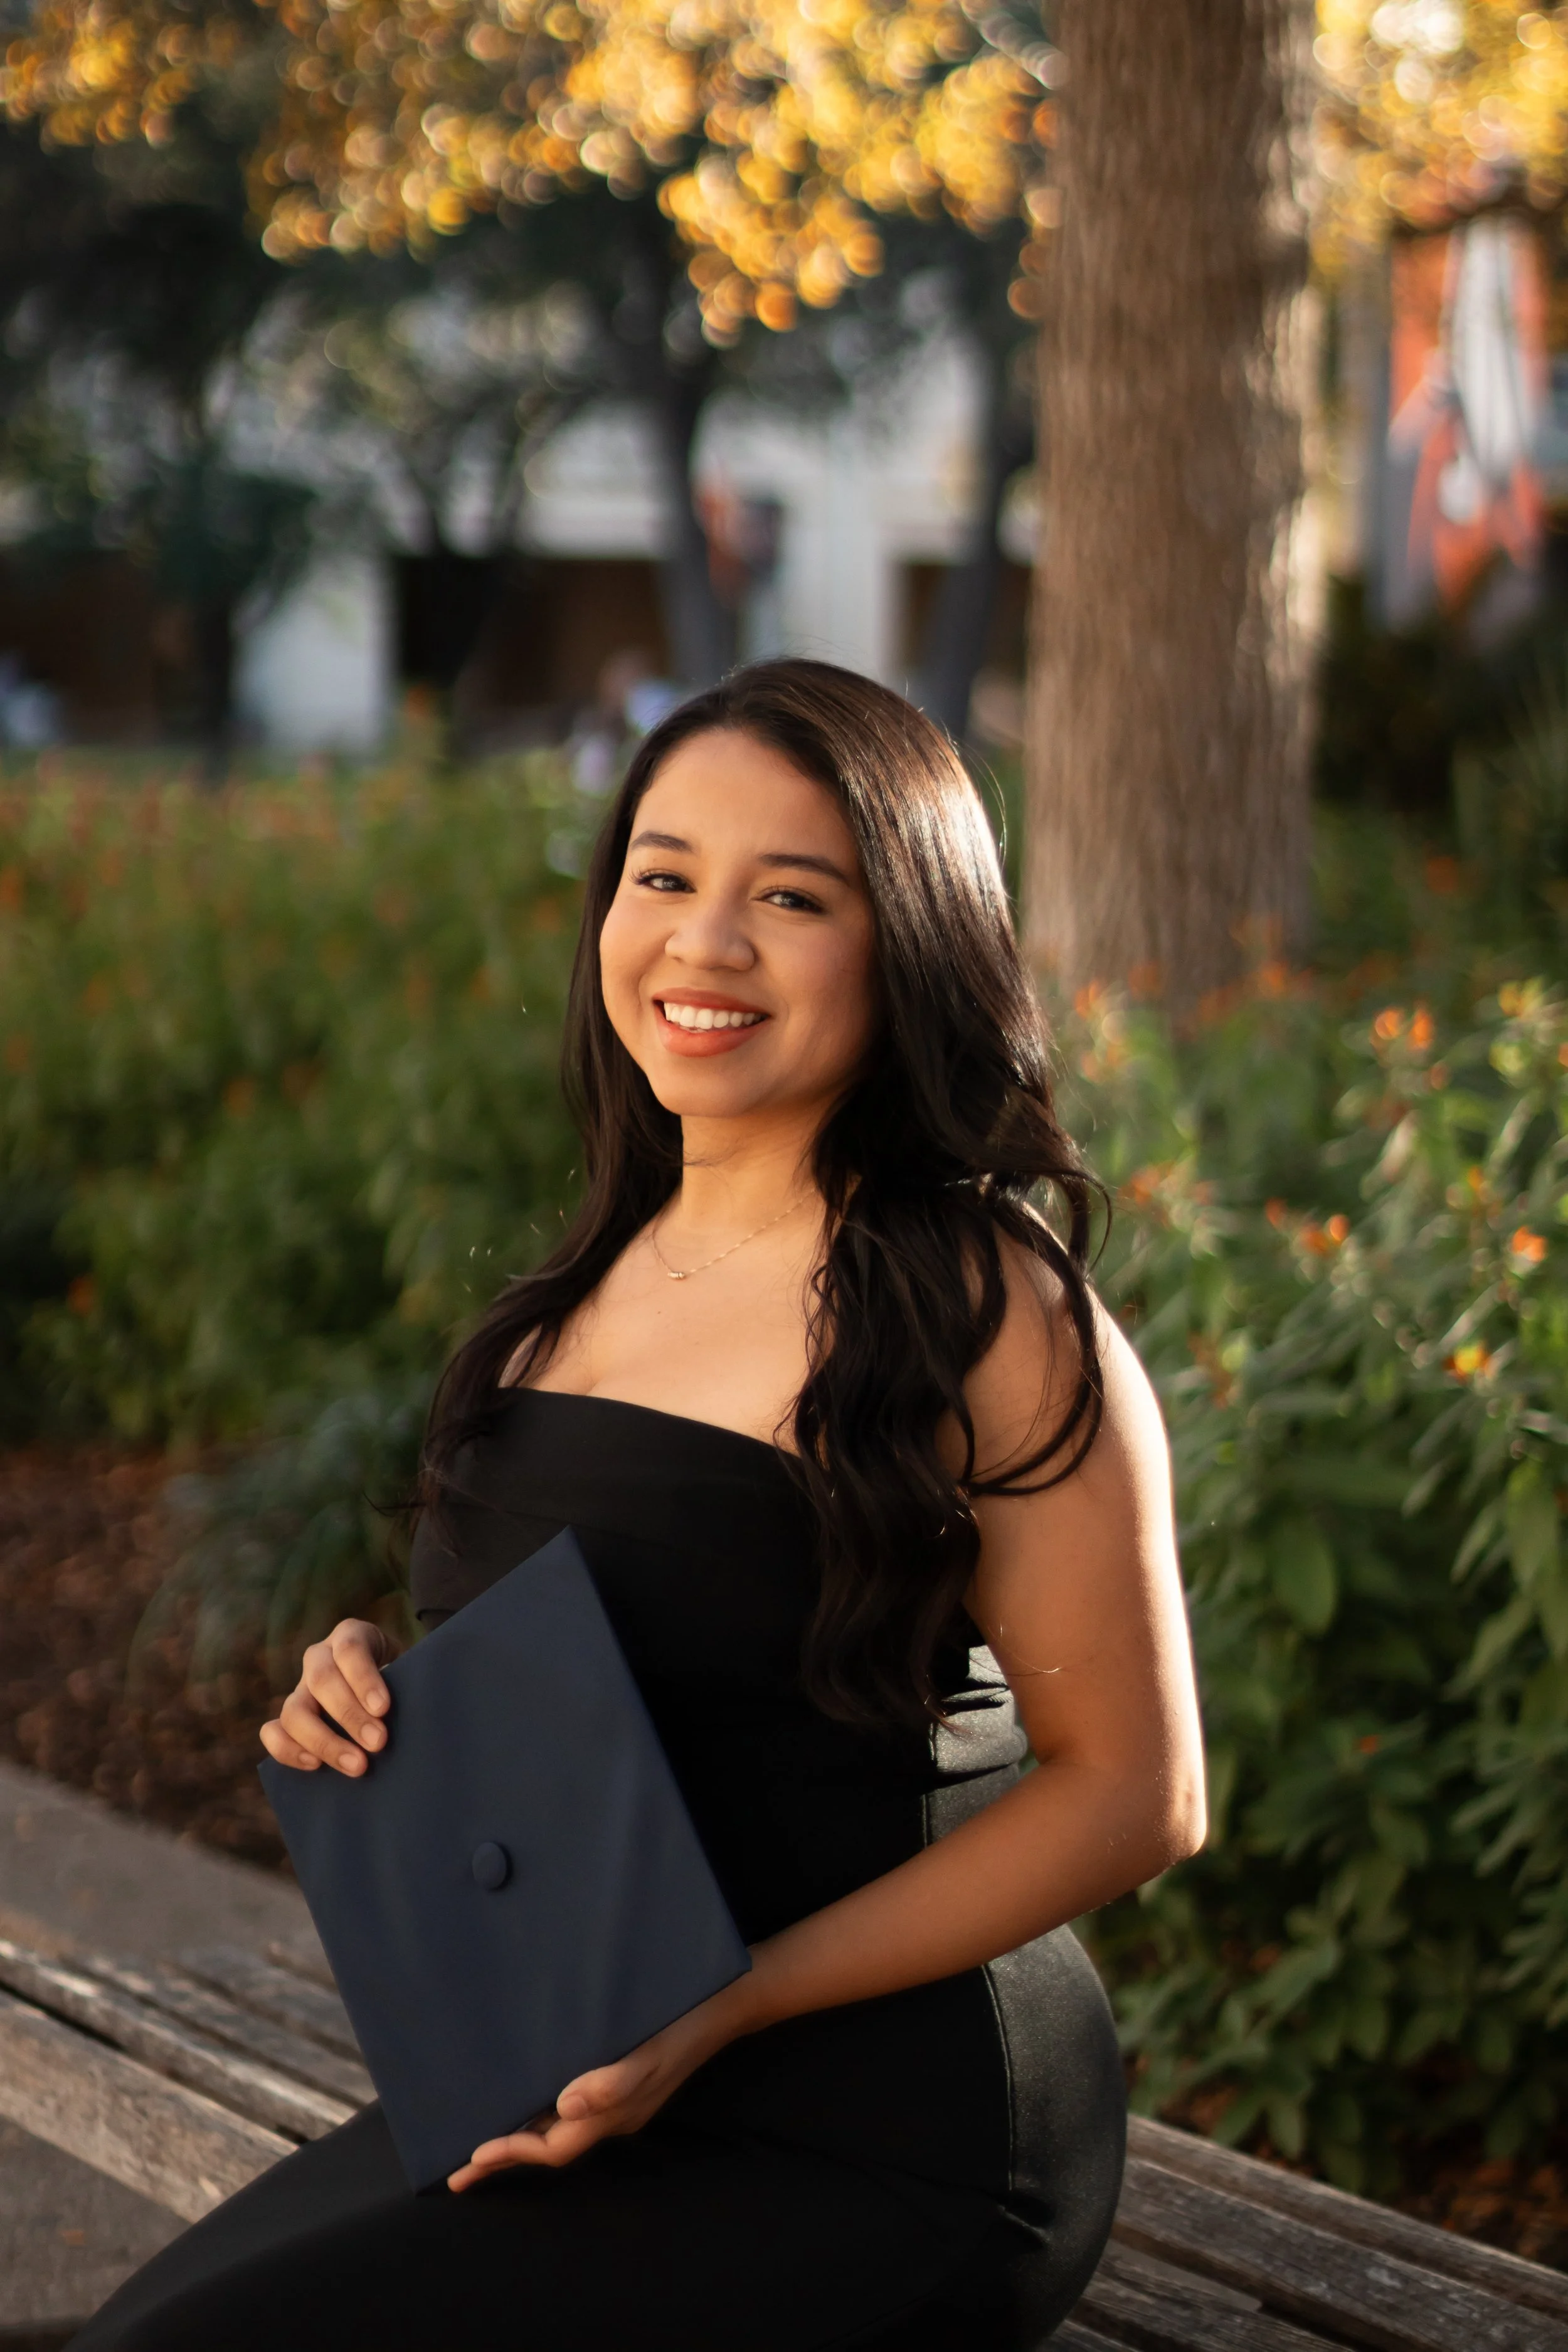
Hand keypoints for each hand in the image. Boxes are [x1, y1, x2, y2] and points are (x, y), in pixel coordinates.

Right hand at [259, 1619, 391, 1775]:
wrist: (386, 1687)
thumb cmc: (401, 1678)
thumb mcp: (407, 1669)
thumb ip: (404, 1684)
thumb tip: (406, 1716)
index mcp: (351, 1635)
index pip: (350, 1649)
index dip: (364, 1678)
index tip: (383, 1708)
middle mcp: (320, 1657)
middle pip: (322, 1680)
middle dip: (350, 1715)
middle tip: (378, 1742)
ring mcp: (300, 1687)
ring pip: (294, 1710)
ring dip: (324, 1741)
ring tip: (357, 1765)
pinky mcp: (289, 1716)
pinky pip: (273, 1731)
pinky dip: (287, 1749)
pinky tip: (315, 1766)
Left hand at [446, 1969, 758, 2190]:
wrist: (726, 2002)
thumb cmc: (685, 2023)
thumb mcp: (652, 2052)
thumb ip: (613, 2082)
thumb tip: (564, 2107)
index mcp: (616, 2114)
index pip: (553, 2147)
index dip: (512, 2153)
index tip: (472, 2158)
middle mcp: (613, 2114)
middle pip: (551, 2146)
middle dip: (506, 2157)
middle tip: (459, 2173)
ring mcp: (619, 2098)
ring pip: (559, 2129)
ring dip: (521, 2137)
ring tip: (481, 2144)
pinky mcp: (622, 2077)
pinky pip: (572, 2107)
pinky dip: (542, 2111)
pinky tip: (529, 2095)